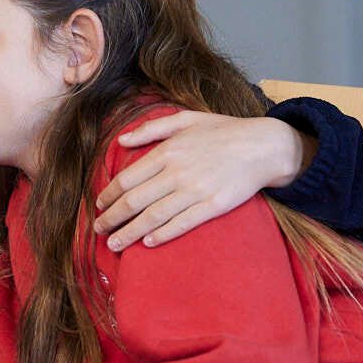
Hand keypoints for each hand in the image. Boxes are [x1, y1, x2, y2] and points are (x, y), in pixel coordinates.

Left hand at [93, 112, 313, 250]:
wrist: (263, 146)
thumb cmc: (224, 131)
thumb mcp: (186, 119)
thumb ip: (150, 129)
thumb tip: (121, 140)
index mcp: (168, 151)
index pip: (128, 178)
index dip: (109, 194)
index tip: (99, 205)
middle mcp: (177, 172)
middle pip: (134, 200)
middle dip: (112, 218)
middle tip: (98, 229)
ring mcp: (195, 191)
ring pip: (153, 216)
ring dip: (130, 232)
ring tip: (114, 243)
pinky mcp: (213, 206)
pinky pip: (182, 223)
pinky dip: (163, 234)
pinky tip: (148, 243)